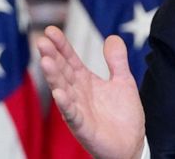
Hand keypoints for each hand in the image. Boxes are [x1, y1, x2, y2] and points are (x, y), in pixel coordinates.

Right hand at [37, 26, 145, 158]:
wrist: (132, 144)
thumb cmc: (123, 114)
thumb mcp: (123, 81)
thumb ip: (117, 60)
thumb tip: (111, 37)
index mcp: (86, 81)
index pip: (70, 60)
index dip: (61, 45)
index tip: (50, 30)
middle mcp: (78, 94)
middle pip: (62, 72)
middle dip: (52, 57)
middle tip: (41, 42)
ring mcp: (78, 110)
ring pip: (63, 91)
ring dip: (54, 77)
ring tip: (45, 61)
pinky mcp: (84, 127)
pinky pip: (73, 115)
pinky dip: (66, 104)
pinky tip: (59, 93)